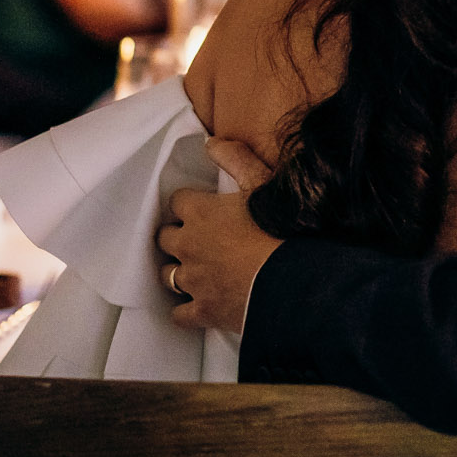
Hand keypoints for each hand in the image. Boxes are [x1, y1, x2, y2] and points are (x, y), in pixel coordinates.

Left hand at [157, 137, 281, 334]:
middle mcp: (188, 245)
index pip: (177, 201)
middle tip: (196, 238)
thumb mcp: (262, 184)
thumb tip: (211, 142)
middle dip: (176, 236)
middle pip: (164, 237)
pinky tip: (194, 307)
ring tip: (194, 271)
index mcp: (200, 212)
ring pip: (166, 275)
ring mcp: (193, 281)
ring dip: (176, 271)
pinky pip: (179, 314)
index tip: (201, 207)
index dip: (189, 203)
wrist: (292, 281)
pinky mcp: (202, 311)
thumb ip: (235, 158)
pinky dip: (184, 311)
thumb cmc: (279, 229)